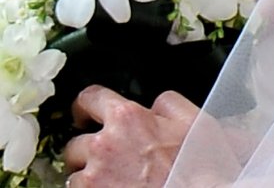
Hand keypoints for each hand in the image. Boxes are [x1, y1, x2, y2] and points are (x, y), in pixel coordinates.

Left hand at [63, 86, 197, 186]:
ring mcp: (95, 179)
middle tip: (103, 158)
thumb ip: (167, 103)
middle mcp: (104, 146)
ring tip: (109, 181)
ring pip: (73, 176)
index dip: (84, 105)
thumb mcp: (192, 119)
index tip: (84, 113)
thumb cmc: (196, 166)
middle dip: (86, 150)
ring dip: (87, 178)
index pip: (89, 98)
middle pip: (74, 144)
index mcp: (126, 117)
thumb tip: (155, 105)